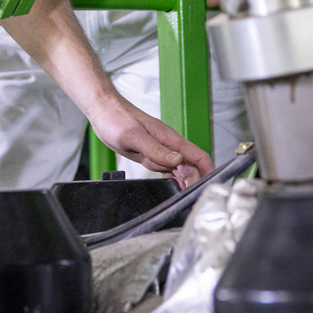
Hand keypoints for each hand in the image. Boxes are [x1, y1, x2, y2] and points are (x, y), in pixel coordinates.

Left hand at [86, 92, 212, 187]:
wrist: (103, 110)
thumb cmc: (116, 118)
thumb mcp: (134, 136)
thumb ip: (156, 150)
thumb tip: (178, 160)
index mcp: (169, 139)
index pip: (197, 155)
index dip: (207, 172)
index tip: (209, 188)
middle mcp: (168, 144)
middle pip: (191, 166)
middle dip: (195, 183)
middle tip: (189, 202)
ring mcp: (160, 149)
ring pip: (180, 169)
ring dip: (184, 183)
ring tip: (183, 199)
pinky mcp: (151, 153)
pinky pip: (167, 168)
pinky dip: (173, 179)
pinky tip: (173, 188)